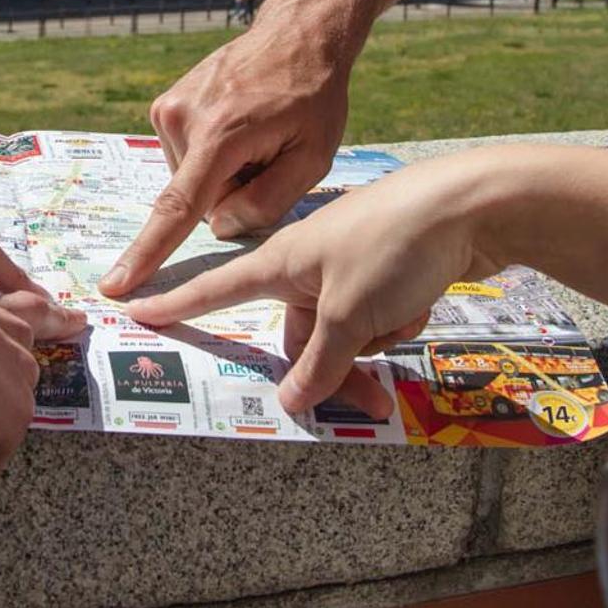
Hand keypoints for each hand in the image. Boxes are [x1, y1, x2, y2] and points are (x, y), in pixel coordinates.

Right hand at [99, 18, 349, 296]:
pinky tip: (238, 126)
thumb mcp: (312, 158)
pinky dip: (211, 155)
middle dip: (231, 194)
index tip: (114, 284)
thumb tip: (218, 227)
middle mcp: (181, 119)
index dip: (147, 253)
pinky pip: (186, 156)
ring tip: (255, 135)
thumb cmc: (313, 97)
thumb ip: (266, 202)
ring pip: (191, 179)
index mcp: (219, 135)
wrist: (297, 35)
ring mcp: (168, 108)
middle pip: (197, 198)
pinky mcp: (165, 105)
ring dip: (222, 173)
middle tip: (270, 154)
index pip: (176, 209)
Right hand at [126, 157, 498, 415]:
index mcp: (282, 261)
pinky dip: (399, 320)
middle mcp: (308, 263)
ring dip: (377, 341)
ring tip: (409, 315)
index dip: (178, 305)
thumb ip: (318, 362)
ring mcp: (348, 266)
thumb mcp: (350, 314)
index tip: (136, 308)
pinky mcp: (386, 269)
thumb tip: (289, 401)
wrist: (471, 204)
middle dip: (336, 371)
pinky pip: (377, 317)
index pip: (217, 290)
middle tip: (374, 404)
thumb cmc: (395, 245)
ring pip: (346, 333)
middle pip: (301, 337)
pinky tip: (424, 301)